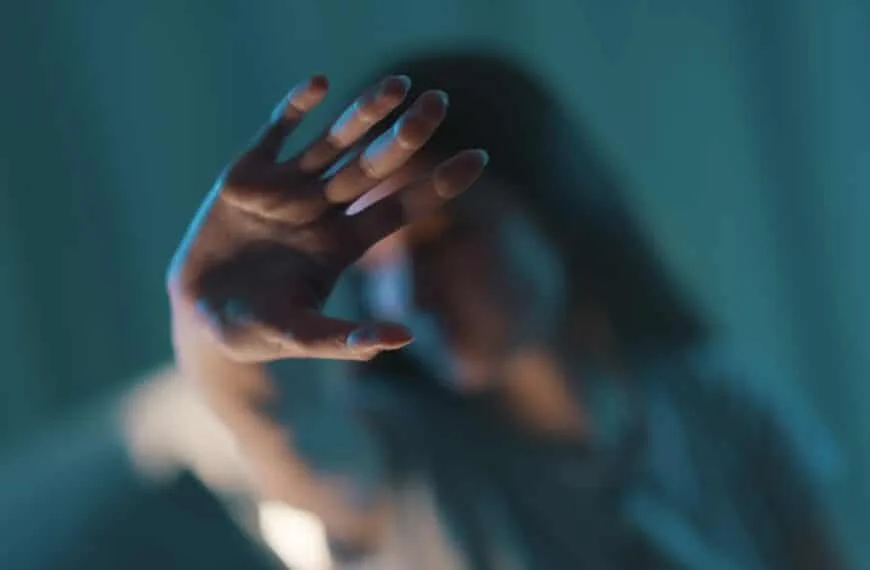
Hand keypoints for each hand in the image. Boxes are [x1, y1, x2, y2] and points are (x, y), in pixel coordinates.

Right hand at [167, 74, 487, 362]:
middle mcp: (322, 210)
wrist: (197, 312)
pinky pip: (276, 132)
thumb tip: (404, 338)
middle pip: (373, 167)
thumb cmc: (253, 330)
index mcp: (343, 244)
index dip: (437, 186)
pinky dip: (295, 108)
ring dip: (363, 113)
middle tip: (440, 103)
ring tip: (398, 85)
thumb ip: (345, 338)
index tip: (479, 158)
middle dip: (406, 137)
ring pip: (333, 142)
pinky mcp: (246, 174)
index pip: (399, 209)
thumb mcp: (299, 336)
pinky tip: (320, 84)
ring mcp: (286, 188)